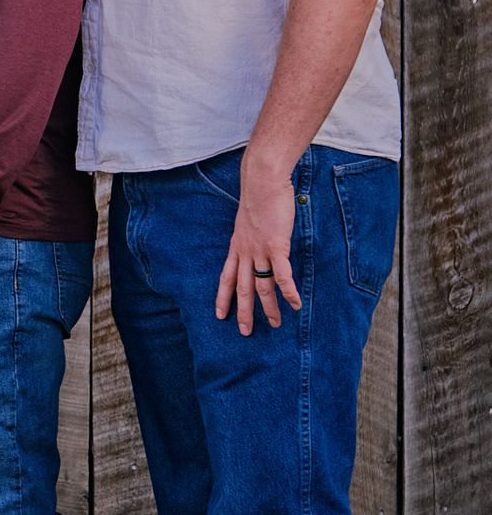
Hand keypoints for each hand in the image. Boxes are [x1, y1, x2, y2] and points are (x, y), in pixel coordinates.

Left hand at [216, 159, 301, 333]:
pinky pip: (282, 274)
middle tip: (244, 332)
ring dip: (269, 307)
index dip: (222, 296)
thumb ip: (252, 234)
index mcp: (237, 246)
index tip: (219, 313)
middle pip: (242, 288)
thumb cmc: (259, 197)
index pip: (226, 276)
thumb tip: (261, 241)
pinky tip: (295, 304)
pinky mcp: (276, 246)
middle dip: (243, 311)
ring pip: (262, 286)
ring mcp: (259, 250)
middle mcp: (245, 252)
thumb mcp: (249, 220)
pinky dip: (288, 290)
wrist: (261, 182)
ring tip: (276, 324)